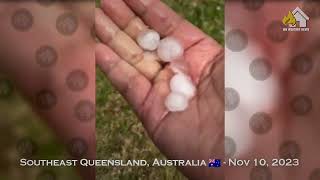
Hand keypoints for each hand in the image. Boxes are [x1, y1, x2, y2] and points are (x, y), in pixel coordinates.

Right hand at [95, 0, 223, 178]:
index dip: (147, 8)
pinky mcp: (150, 110)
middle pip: (145, 39)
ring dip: (111, 37)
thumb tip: (230, 10)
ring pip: (131, 58)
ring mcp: (162, 89)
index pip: (168, 26)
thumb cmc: (245, 103)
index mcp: (201, 56)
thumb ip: (224, 35)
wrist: (238, 151)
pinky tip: (96, 48)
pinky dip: (111, 66)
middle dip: (124, 19)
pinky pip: (127, 83)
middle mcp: (178, 70)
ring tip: (93, 17)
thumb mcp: (238, 62)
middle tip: (104, 1)